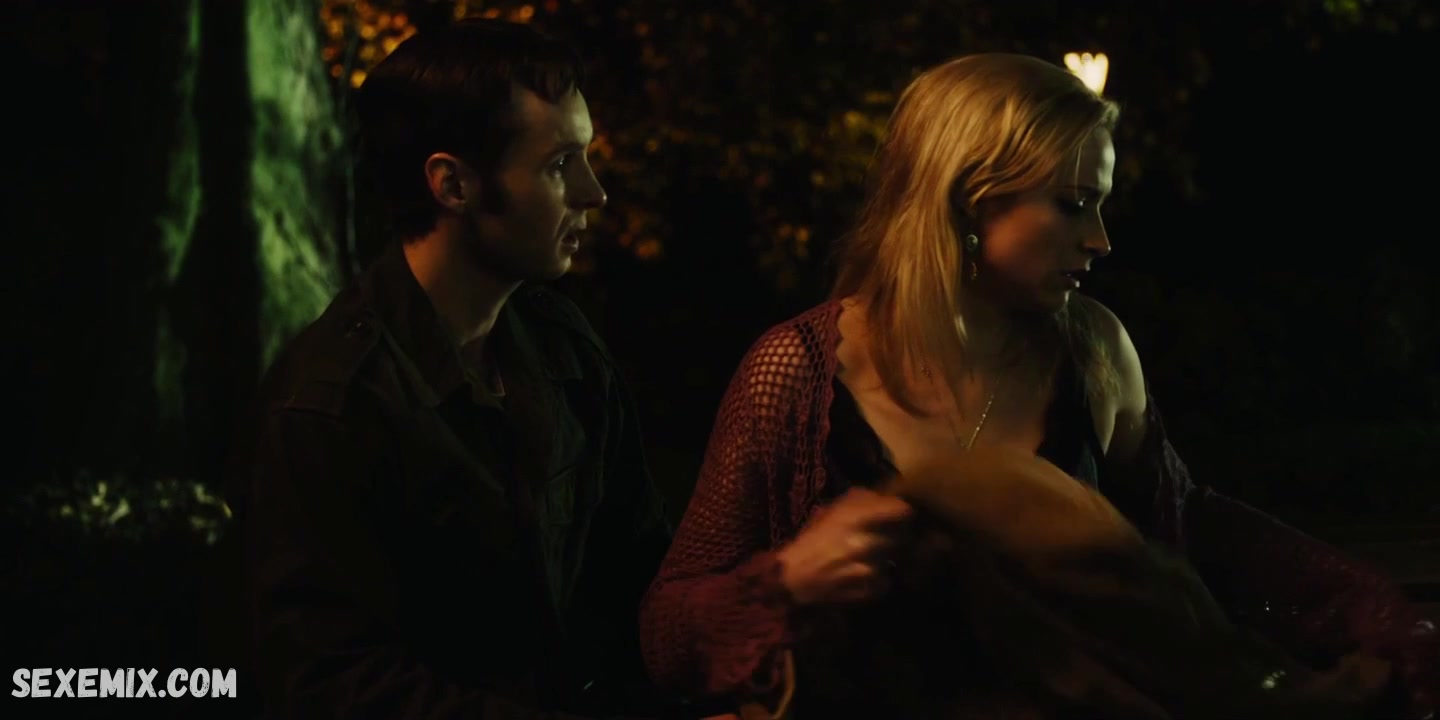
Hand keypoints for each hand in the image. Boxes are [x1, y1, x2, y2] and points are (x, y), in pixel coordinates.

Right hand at [776, 487, 912, 605]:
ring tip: (865, 559)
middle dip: (895, 536)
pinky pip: (887, 580)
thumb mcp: (833, 511)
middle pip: (903, 535)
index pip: (902, 511)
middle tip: (880, 538)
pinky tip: (860, 576)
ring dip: (884, 558)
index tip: (897, 515)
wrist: (794, 577)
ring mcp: (870, 568)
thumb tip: (887, 497)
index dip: (902, 513)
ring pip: (895, 558)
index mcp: (856, 518)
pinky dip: (878, 579)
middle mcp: (867, 542)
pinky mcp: (871, 590)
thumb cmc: (813, 539)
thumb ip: (861, 501)